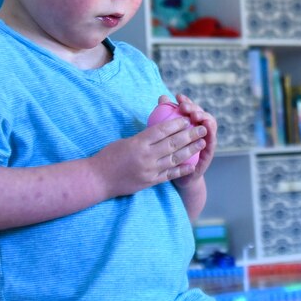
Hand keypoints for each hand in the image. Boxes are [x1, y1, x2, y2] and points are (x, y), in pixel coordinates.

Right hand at [89, 97, 207, 195]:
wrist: (98, 180)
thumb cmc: (108, 157)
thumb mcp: (124, 141)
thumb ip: (142, 137)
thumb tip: (159, 130)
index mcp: (138, 143)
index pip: (162, 130)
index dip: (177, 124)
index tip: (188, 119)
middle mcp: (146, 156)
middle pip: (172, 143)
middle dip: (190, 135)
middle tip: (202, 128)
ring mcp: (149, 170)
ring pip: (174, 158)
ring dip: (191, 150)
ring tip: (202, 143)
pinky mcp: (150, 182)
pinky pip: (169, 175)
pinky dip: (181, 170)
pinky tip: (192, 165)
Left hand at [170, 93, 216, 188]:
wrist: (179, 178)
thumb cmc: (171, 156)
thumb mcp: (166, 135)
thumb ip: (165, 116)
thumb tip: (162, 97)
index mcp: (190, 125)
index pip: (190, 109)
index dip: (186, 101)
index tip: (178, 97)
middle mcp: (200, 131)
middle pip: (200, 114)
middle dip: (194, 107)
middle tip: (184, 106)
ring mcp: (206, 141)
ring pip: (209, 124)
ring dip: (204, 117)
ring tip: (195, 115)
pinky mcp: (209, 152)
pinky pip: (211, 141)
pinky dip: (210, 132)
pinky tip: (205, 126)